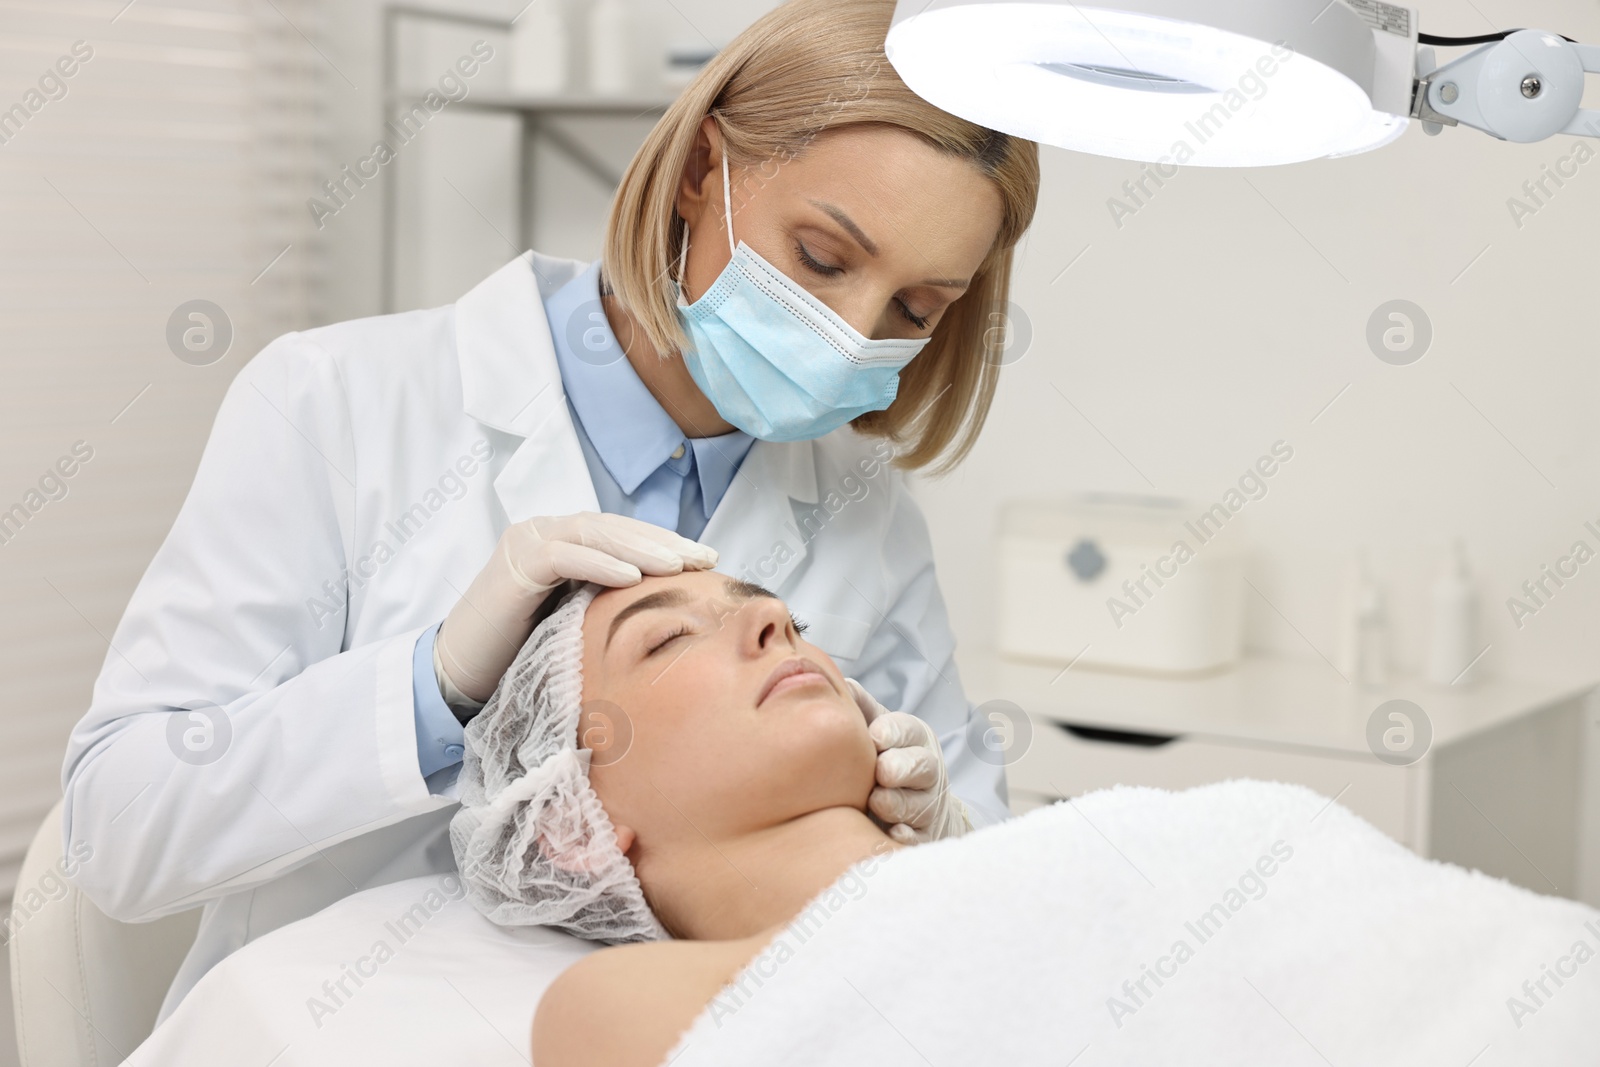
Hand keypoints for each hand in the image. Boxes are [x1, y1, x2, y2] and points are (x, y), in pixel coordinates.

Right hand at [437, 513, 716, 702]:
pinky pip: (563, 556)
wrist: (460, 676)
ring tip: (678, 564)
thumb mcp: (576, 623)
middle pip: (614, 528)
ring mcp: (527, 543)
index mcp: (564, 543)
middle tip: (706, 558)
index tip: (707, 560)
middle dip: (663, 542)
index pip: (622, 535)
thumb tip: (668, 609)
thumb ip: (606, 603)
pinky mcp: (514, 564)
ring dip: (639, 549)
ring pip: (593, 534)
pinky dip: (599, 564)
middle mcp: (545, 534)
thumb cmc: (520, 656)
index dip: (664, 543)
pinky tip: (632, 578)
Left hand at [845, 678, 972, 843]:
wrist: (917, 807)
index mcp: (914, 738)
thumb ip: (861, 707)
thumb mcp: (876, 729)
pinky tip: (893, 834)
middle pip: (921, 765)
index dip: (893, 732)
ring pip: (919, 804)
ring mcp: (928, 806)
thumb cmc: (884, 758)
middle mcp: (926, 770)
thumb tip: (836, 679)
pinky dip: (906, 837)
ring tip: (876, 802)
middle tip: (881, 771)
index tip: (875, 736)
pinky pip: (919, 839)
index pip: (909, 730)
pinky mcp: (924, 837)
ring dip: (898, 803)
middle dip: (901, 767)